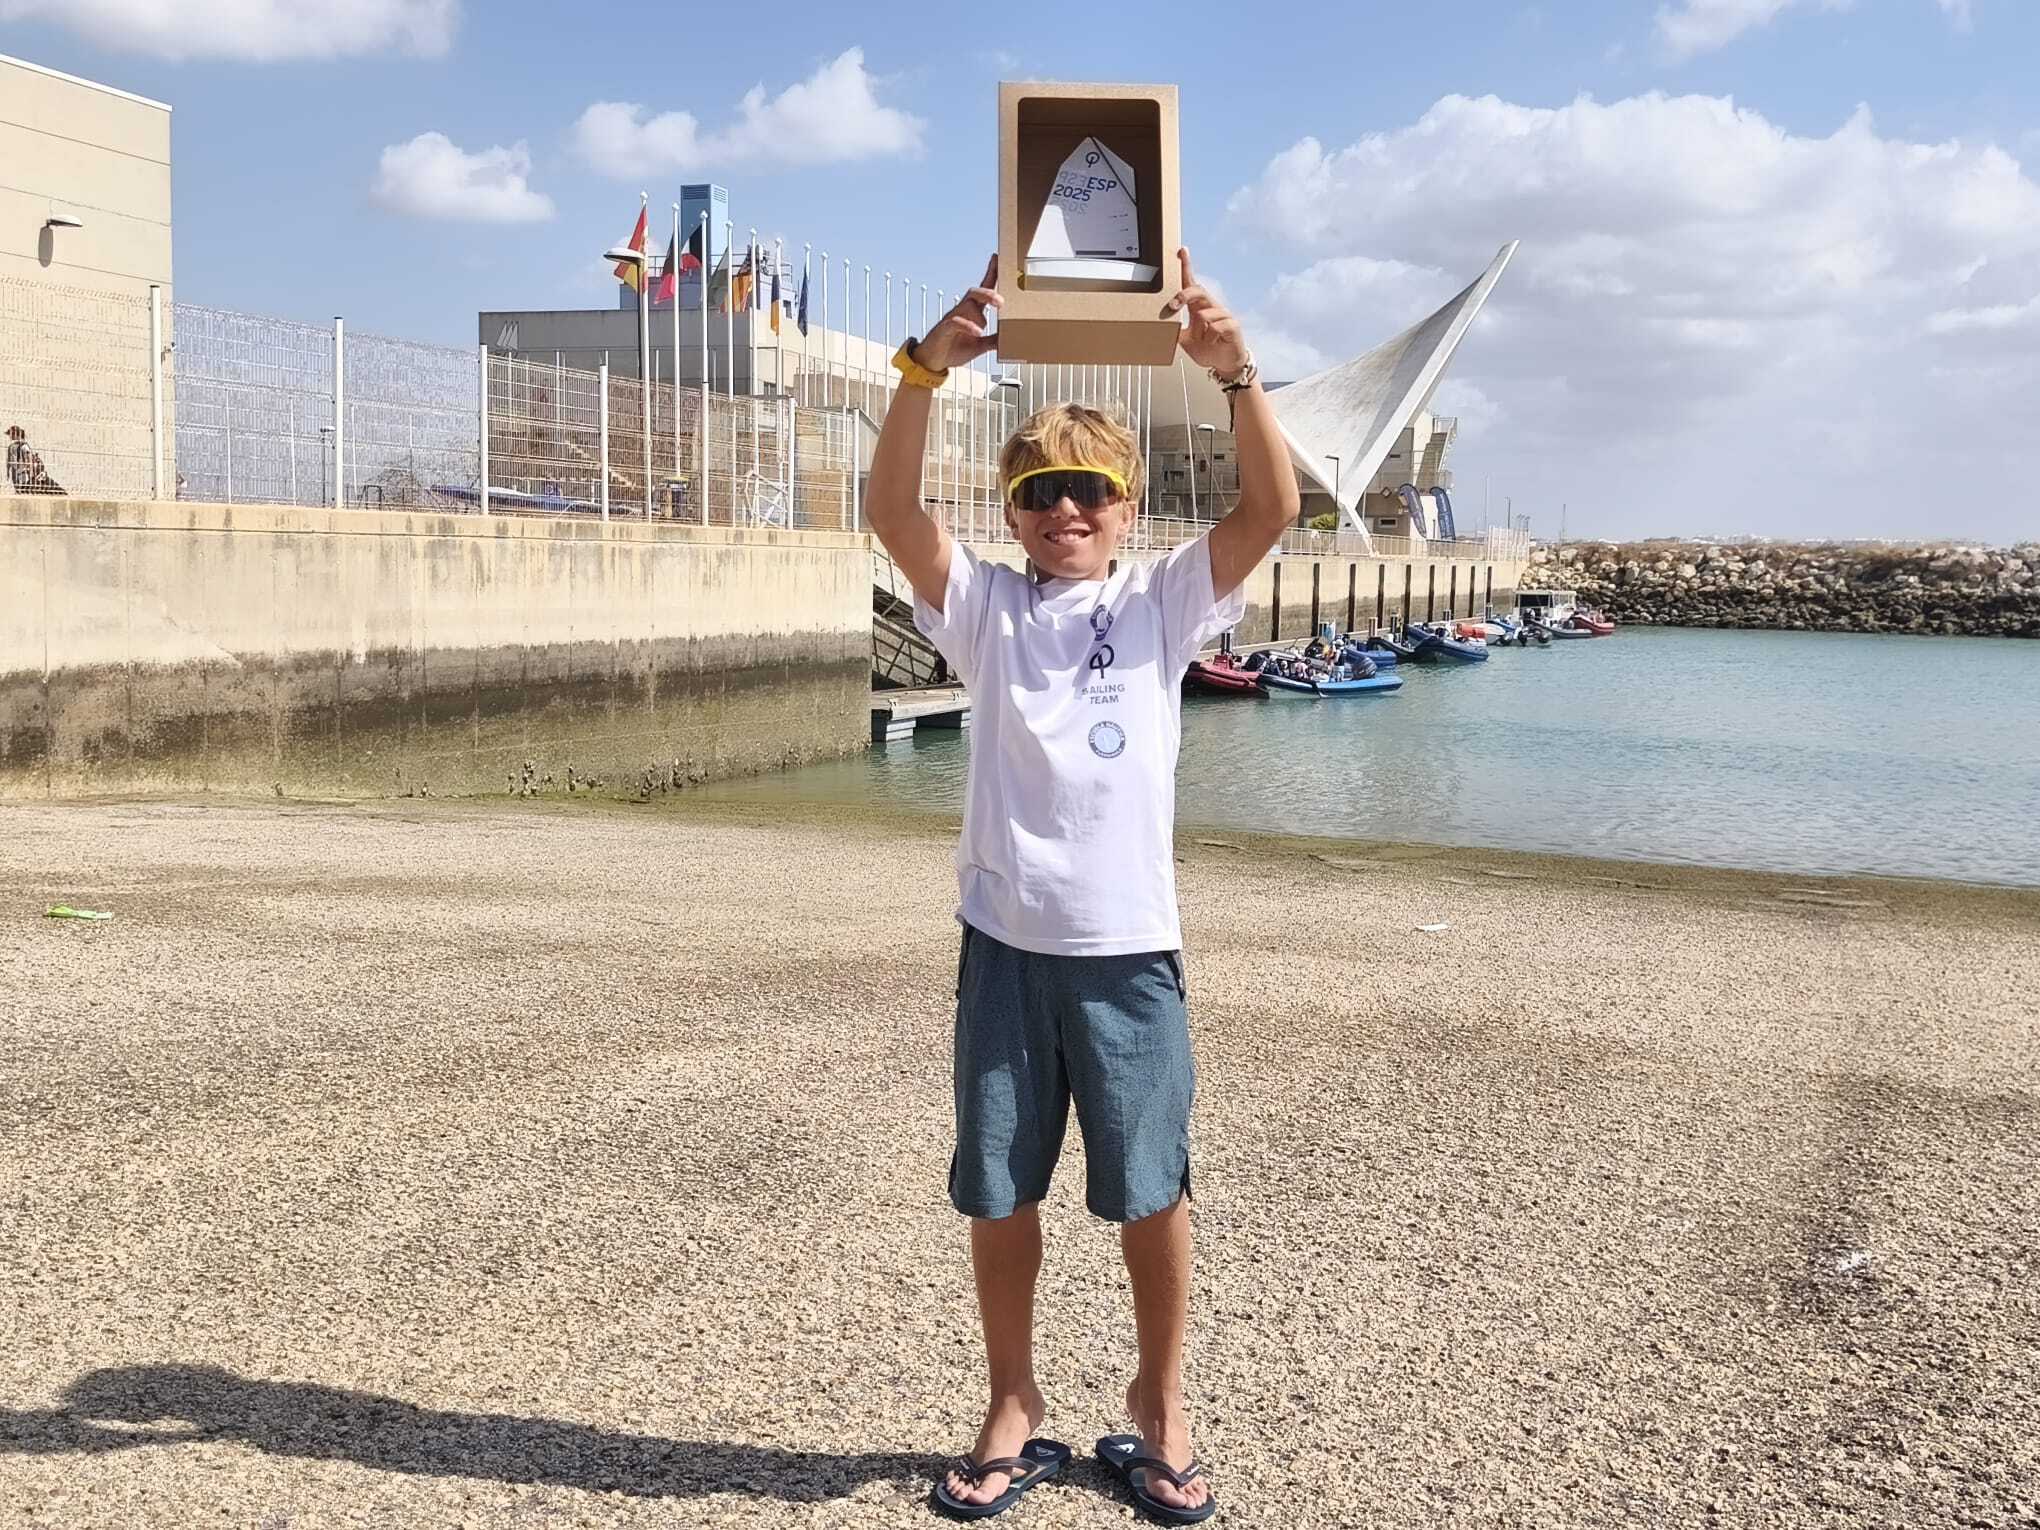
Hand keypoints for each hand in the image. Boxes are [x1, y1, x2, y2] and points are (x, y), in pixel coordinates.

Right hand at [911, 255, 1000, 372]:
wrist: (932, 361)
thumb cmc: (954, 349)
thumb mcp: (979, 346)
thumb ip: (994, 340)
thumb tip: (1010, 338)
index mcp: (972, 313)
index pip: (983, 289)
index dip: (991, 273)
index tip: (998, 258)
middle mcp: (962, 311)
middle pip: (976, 292)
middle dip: (989, 293)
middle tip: (1000, 302)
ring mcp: (953, 318)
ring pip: (967, 305)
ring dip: (978, 313)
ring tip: (984, 326)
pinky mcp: (944, 328)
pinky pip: (956, 321)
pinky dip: (968, 326)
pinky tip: (977, 332)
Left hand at [1163, 247, 1247, 376]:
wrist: (1225, 364)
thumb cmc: (1207, 349)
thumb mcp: (1185, 341)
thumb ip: (1174, 332)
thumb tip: (1159, 326)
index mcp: (1198, 306)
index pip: (1191, 283)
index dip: (1186, 267)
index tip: (1181, 252)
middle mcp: (1211, 306)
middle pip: (1198, 290)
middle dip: (1183, 295)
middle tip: (1172, 305)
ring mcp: (1223, 314)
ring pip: (1204, 314)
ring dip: (1199, 332)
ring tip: (1203, 341)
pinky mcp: (1233, 324)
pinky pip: (1215, 327)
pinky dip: (1209, 339)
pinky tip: (1214, 343)